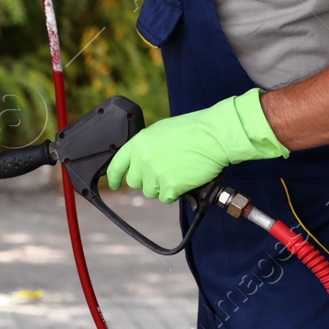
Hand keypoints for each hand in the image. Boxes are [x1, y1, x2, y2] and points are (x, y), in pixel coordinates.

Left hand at [104, 90, 288, 201]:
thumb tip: (140, 161)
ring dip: (162, 187)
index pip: (116, 165)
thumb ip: (146, 147)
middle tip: (162, 173)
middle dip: (146, 181)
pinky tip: (184, 180)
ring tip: (177, 172)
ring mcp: (156, 174)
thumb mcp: (160, 132)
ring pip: (151, 192)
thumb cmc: (192, 130)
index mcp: (138, 143)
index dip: (114, 177)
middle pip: (134, 182)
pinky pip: (166, 198)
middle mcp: (143, 159)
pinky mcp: (170, 187)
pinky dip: (175, 193)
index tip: (114, 184)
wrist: (214, 136)